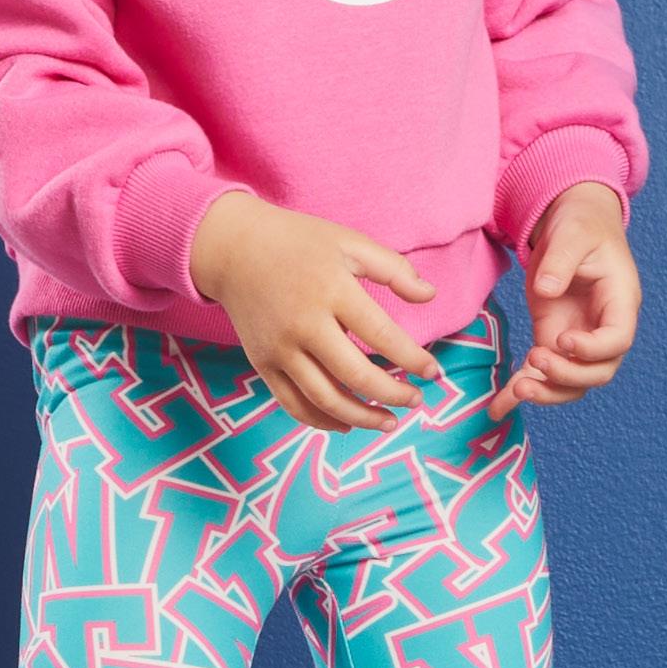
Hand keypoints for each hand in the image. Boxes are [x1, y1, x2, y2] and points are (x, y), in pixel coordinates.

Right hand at [188, 188, 442, 429]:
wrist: (233, 249)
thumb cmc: (298, 243)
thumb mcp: (349, 243)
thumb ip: (393, 269)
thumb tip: (430, 295)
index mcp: (332, 291)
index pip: (382, 335)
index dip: (413, 359)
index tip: (433, 372)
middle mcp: (304, 325)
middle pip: (356, 376)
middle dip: (393, 394)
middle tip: (416, 400)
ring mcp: (280, 349)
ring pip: (325, 399)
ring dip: (362, 418)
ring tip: (390, 422)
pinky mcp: (262, 364)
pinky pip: (294, 404)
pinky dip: (322, 422)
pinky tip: (347, 425)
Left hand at [487, 182, 637, 421]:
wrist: (572, 224)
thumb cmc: (581, 225)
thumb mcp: (574, 232)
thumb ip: (561, 259)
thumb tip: (547, 290)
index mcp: (620, 303)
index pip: (618, 340)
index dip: (593, 349)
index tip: (563, 340)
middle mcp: (603, 328)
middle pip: (598, 372)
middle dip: (567, 377)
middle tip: (535, 362)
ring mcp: (578, 339)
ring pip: (573, 384)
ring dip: (547, 392)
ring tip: (516, 390)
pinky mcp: (552, 340)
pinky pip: (542, 375)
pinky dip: (519, 393)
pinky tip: (497, 408)